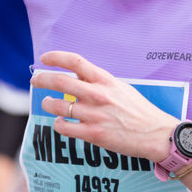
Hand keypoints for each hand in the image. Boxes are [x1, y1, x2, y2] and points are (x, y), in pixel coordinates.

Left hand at [30, 51, 176, 162]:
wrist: (155, 134)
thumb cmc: (138, 110)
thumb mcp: (120, 88)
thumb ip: (99, 83)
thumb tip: (76, 79)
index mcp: (106, 80)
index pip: (75, 61)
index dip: (56, 57)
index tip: (44, 58)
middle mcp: (98, 94)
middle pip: (60, 81)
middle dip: (42, 79)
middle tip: (36, 80)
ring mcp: (94, 115)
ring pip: (57, 105)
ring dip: (47, 103)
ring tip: (48, 103)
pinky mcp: (93, 134)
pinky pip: (64, 127)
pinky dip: (57, 123)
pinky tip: (60, 122)